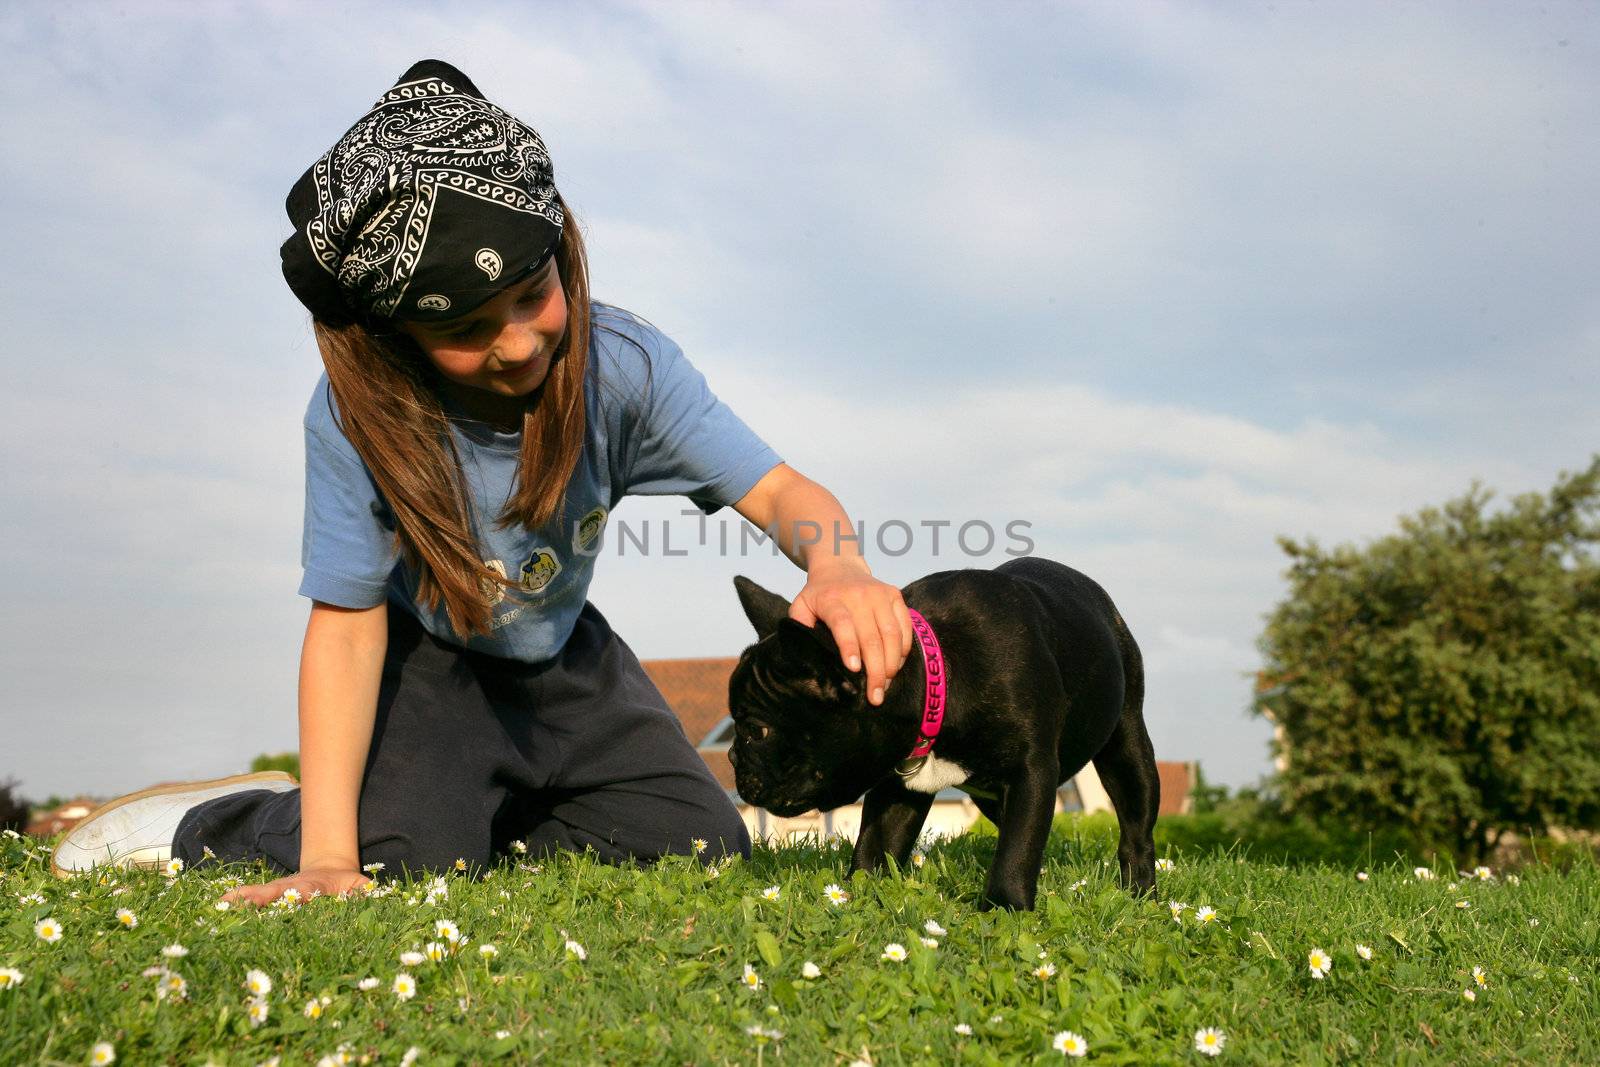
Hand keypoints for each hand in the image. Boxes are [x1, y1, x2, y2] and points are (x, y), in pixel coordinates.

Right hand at [219, 866, 373, 907]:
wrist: (332, 870)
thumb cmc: (347, 885)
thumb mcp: (361, 886)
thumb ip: (366, 892)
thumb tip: (371, 897)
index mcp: (314, 887)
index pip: (303, 894)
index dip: (296, 898)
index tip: (287, 901)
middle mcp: (293, 887)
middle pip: (274, 892)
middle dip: (259, 898)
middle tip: (241, 904)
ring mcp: (280, 890)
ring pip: (259, 892)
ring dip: (242, 899)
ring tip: (221, 906)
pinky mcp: (272, 895)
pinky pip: (253, 898)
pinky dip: (237, 901)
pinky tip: (219, 906)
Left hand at [788, 559, 912, 705]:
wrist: (840, 566)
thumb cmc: (819, 595)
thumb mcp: (801, 606)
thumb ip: (800, 626)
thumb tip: (806, 652)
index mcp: (833, 599)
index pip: (843, 623)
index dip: (849, 647)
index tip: (854, 669)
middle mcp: (859, 595)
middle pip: (871, 636)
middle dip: (875, 670)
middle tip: (875, 696)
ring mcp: (880, 594)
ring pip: (892, 634)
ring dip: (892, 664)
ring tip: (886, 685)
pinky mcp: (895, 595)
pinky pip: (905, 626)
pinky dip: (903, 649)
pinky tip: (895, 665)